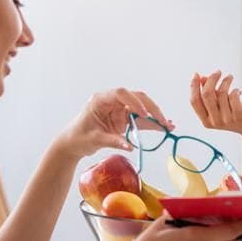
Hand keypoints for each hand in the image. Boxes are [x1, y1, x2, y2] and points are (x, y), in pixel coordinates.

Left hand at [54, 88, 173, 158]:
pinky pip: (140, 120)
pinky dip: (151, 124)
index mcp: (101, 100)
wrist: (73, 144)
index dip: (134, 101)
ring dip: (155, 117)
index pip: (120, 94)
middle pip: (136, 99)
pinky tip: (163, 127)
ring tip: (168, 125)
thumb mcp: (95, 139)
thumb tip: (130, 146)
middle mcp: (112, 102)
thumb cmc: (78, 137)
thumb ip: (113, 141)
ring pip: (141, 109)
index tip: (143, 113)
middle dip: (151, 109)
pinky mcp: (123, 119)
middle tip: (162, 120)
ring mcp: (119, 110)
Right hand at [190, 71, 241, 138]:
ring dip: (226, 81)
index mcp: (206, 121)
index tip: (196, 74)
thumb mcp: (221, 104)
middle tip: (218, 72)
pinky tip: (239, 91)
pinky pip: (233, 95)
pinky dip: (236, 90)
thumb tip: (202, 78)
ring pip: (221, 92)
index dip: (193, 86)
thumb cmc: (236, 113)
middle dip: (211, 79)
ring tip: (230, 77)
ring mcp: (227, 120)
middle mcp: (215, 122)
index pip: (194, 101)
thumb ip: (211, 93)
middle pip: (206, 94)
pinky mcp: (239, 115)